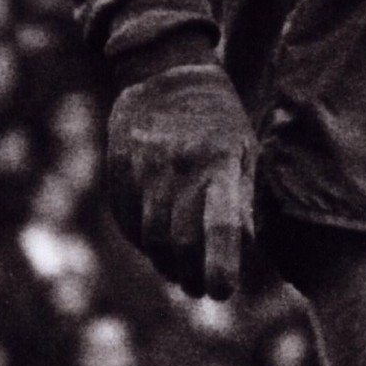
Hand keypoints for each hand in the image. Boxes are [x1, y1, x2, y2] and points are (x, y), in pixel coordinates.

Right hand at [104, 64, 256, 299]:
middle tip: (201, 289)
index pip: (221, 223)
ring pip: (150, 237)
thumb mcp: (244, 151)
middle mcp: (179, 166)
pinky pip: (128, 221)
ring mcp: (144, 168)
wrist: (166, 73)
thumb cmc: (218, 120)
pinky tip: (157, 246)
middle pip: (179, 239)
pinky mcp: (119, 169)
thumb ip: (244, 200)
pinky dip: (143, 243)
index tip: (221, 292)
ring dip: (166, 265)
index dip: (220, 262)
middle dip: (191, 275)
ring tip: (180, 275)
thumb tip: (246, 248)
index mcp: (218, 162)